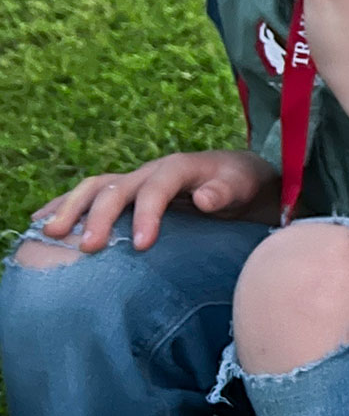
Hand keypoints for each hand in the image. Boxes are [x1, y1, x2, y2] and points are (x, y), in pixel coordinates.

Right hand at [31, 150, 278, 251]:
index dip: (147, 214)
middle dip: (100, 217)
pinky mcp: (126, 192)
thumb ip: (225, 191)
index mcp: (178, 168)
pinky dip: (65, 206)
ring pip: (95, 188)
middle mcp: (150, 171)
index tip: (140, 244)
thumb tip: (205, 199)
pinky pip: (90, 195)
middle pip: (116, 188)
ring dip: (71, 208)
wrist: (236, 174)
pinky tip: (41, 224)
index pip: (157, 187)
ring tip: (50, 233)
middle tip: (89, 248)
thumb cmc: (240, 182)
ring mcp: (134, 180)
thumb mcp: (241, 185)